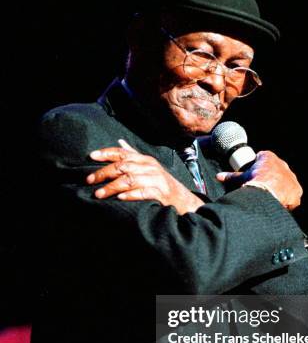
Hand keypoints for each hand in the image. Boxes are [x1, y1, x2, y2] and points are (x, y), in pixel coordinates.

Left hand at [86, 143, 203, 214]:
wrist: (184, 201)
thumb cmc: (162, 185)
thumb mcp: (149, 168)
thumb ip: (134, 156)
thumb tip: (120, 141)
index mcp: (145, 160)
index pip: (123, 153)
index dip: (106, 153)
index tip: (91, 156)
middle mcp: (150, 167)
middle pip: (123, 166)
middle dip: (103, 173)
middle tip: (89, 180)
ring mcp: (156, 180)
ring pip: (130, 179)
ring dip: (112, 187)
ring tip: (99, 194)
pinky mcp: (161, 193)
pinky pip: (143, 192)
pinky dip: (130, 195)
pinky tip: (120, 198)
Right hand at [216, 150, 302, 209]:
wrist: (266, 192)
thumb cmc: (253, 182)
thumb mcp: (241, 178)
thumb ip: (231, 176)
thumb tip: (218, 176)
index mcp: (269, 157)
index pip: (264, 160)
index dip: (258, 169)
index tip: (254, 178)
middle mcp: (283, 165)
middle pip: (276, 172)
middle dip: (270, 180)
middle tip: (261, 189)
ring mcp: (291, 177)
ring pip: (285, 183)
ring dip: (279, 190)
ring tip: (270, 198)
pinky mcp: (296, 190)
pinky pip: (292, 196)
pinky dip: (286, 200)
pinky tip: (278, 204)